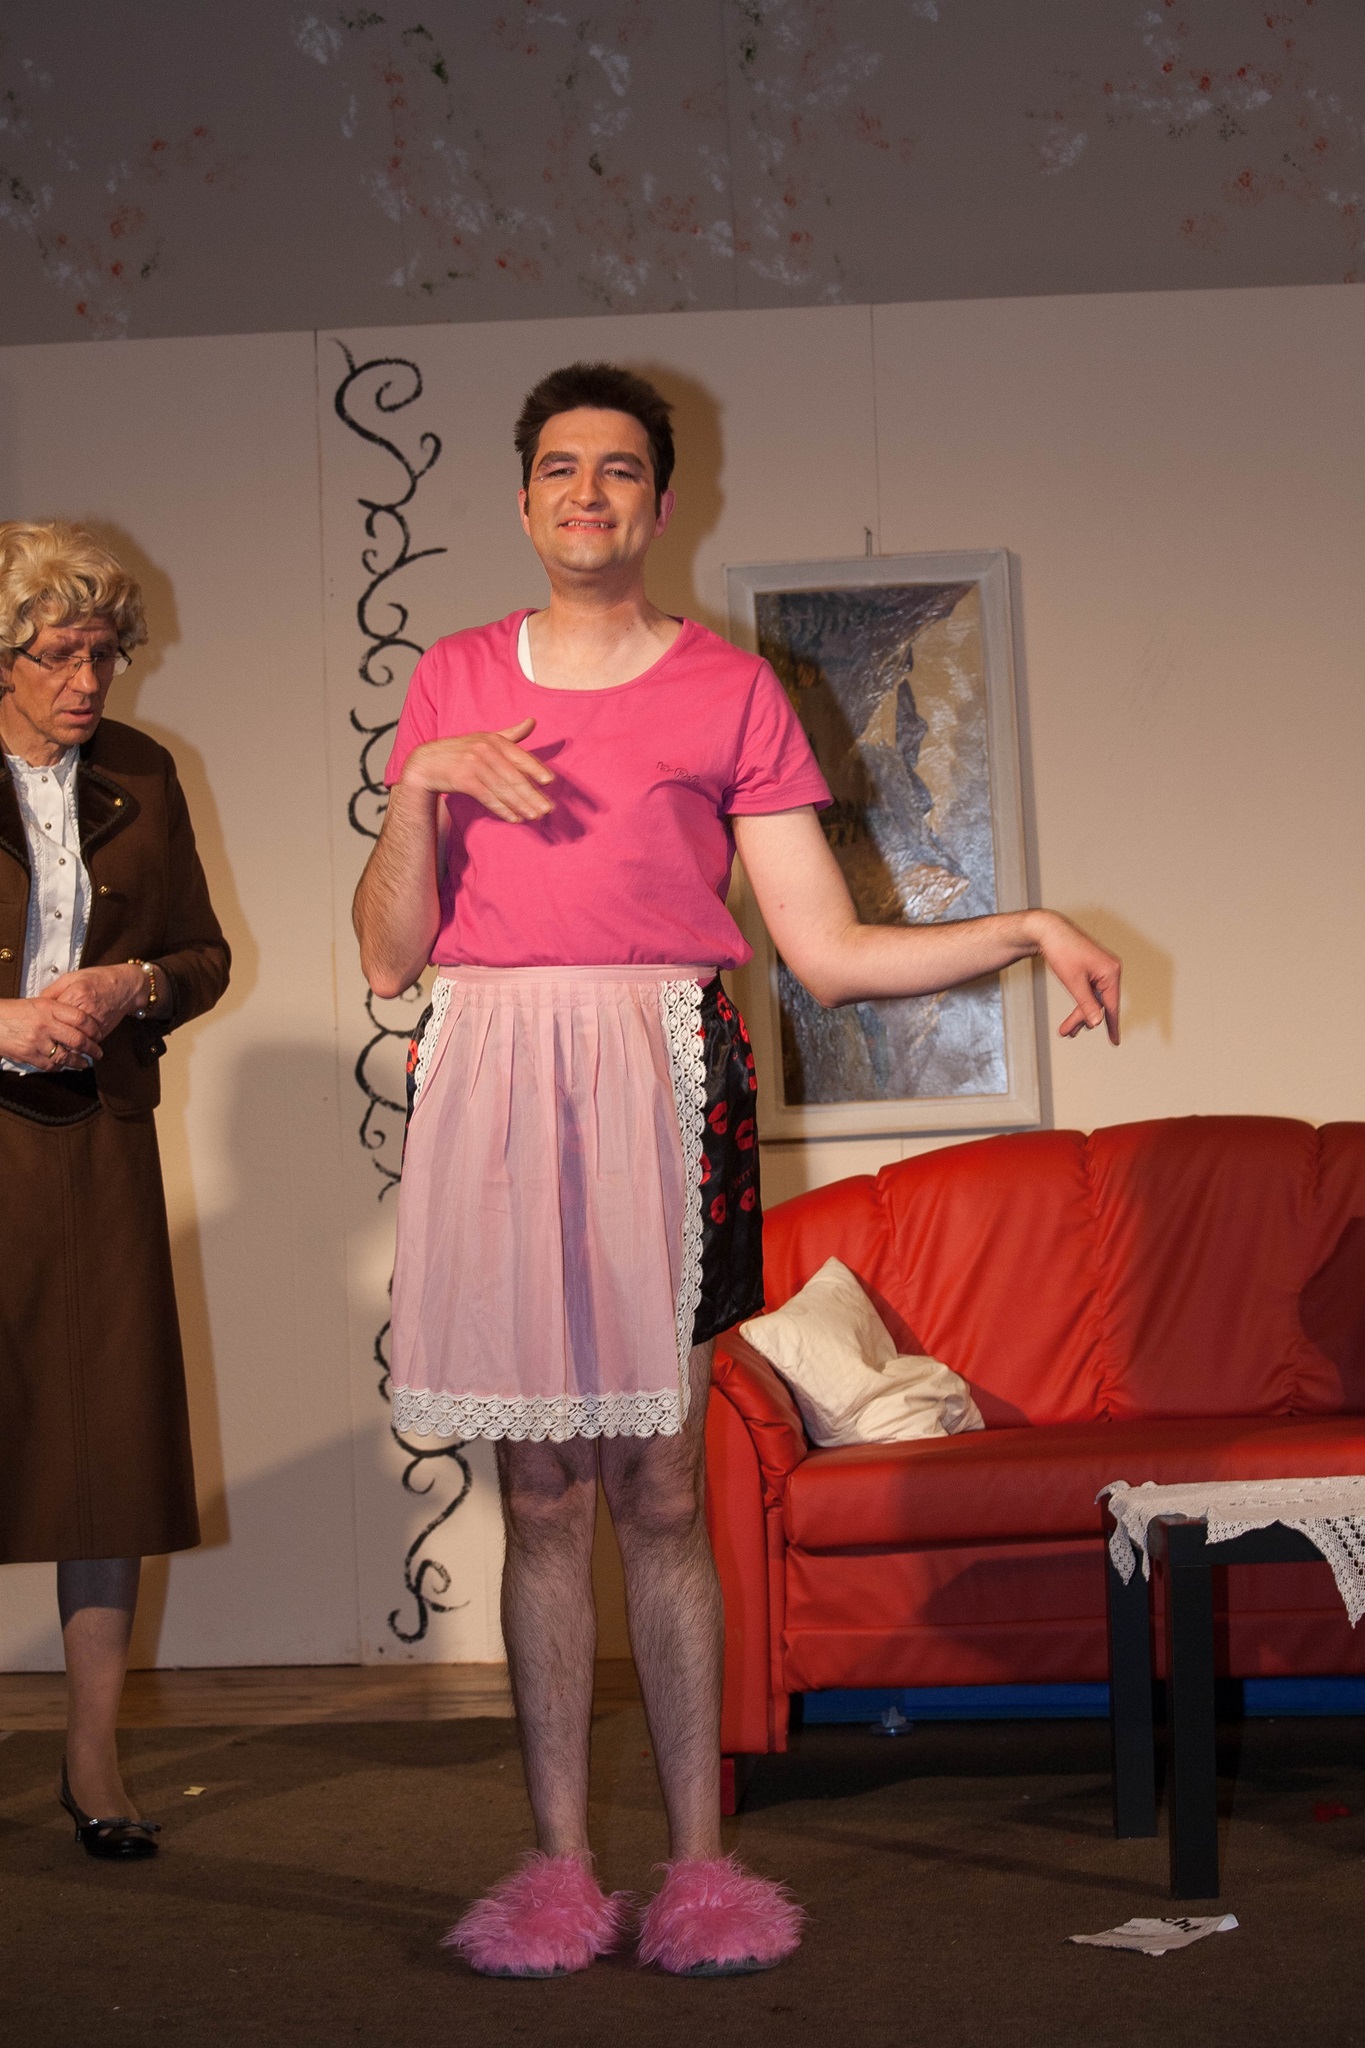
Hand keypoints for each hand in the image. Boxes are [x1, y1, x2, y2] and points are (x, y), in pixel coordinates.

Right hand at [0, 994, 104, 1068]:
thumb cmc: (12, 1012)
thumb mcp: (38, 1003)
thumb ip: (57, 1009)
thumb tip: (78, 1017)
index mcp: (48, 1008)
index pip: (80, 1018)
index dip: (94, 1028)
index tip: (98, 1034)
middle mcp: (45, 1024)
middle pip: (78, 1039)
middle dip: (92, 1049)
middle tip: (98, 1052)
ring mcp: (37, 1041)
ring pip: (66, 1056)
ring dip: (79, 1062)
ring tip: (85, 1063)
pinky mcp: (29, 1055)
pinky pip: (50, 1065)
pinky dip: (60, 1067)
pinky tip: (64, 1066)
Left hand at [45, 963, 147, 1040]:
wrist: (126, 986)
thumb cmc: (100, 979)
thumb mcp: (72, 977)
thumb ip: (53, 990)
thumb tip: (36, 1001)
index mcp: (75, 994)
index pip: (52, 1013)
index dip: (43, 1019)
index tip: (39, 1023)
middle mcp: (86, 1010)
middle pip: (62, 1029)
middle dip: (52, 1035)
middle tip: (45, 1037)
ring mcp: (95, 1023)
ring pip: (73, 1040)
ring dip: (64, 1043)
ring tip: (57, 1042)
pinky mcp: (102, 1032)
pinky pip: (85, 1042)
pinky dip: (77, 1044)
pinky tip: (72, 1041)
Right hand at [401, 718, 554, 823]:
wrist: (427, 762)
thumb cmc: (461, 751)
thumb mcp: (485, 738)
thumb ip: (511, 734)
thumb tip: (533, 722)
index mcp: (494, 740)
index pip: (519, 756)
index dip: (536, 769)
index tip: (550, 781)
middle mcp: (484, 750)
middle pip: (513, 776)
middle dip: (532, 794)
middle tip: (547, 809)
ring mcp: (473, 765)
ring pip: (502, 789)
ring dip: (520, 805)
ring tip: (534, 816)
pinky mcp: (462, 780)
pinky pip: (487, 797)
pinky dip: (501, 809)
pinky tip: (513, 818)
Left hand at [1033, 913, 1121, 1043]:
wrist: (1048, 931)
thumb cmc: (1061, 951)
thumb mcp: (1074, 982)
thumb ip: (1086, 1004)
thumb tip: (1097, 1022)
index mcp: (1111, 972)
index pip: (1112, 1006)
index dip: (1112, 1026)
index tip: (1115, 1042)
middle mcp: (1110, 970)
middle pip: (1100, 1004)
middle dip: (1082, 1019)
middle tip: (1066, 1033)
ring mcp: (1102, 969)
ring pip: (1094, 999)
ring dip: (1080, 1013)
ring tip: (1066, 1029)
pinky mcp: (1093, 969)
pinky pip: (1091, 991)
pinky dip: (1081, 1002)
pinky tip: (1075, 1014)